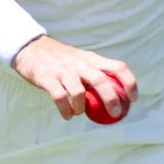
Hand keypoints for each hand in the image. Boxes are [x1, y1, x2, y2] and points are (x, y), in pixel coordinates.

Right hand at [13, 35, 137, 120]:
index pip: (117, 67)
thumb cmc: (60, 59)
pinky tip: (67, 115)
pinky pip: (59, 98)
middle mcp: (79, 64)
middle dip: (111, 99)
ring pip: (79, 92)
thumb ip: (95, 73)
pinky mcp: (47, 78)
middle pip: (101, 81)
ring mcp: (63, 71)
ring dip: (82, 108)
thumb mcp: (81, 60)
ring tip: (78, 112)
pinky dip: (66, 110)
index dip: (129, 82)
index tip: (133, 99)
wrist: (30, 47)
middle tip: (115, 114)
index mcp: (91, 59)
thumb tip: (114, 97)